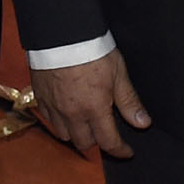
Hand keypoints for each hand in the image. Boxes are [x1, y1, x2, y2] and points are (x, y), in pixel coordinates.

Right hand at [30, 52, 151, 158]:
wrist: (61, 32)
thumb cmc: (92, 49)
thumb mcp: (118, 73)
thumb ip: (129, 101)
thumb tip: (143, 123)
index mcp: (94, 109)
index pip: (109, 142)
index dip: (120, 150)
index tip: (127, 151)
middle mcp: (72, 113)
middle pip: (84, 143)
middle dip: (97, 141)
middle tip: (106, 131)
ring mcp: (54, 107)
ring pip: (64, 135)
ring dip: (76, 133)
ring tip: (85, 121)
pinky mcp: (40, 98)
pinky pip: (49, 120)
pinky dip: (59, 120)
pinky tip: (66, 109)